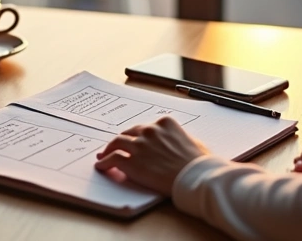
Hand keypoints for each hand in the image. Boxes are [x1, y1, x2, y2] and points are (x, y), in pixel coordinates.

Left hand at [94, 116, 208, 194]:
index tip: (134, 140)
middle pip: (129, 132)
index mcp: (165, 123)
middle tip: (115, 146)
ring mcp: (139, 145)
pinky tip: (102, 166)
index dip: (138, 135)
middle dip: (122, 140)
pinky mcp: (131, 162)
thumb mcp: (195, 143)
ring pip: (117, 143)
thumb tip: (177, 143)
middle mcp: (150, 130)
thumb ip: (180, 139)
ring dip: (109, 149)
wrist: (194, 178)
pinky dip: (105, 162)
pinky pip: (112, 158)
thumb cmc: (199, 164)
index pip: (146, 127)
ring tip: (104, 155)